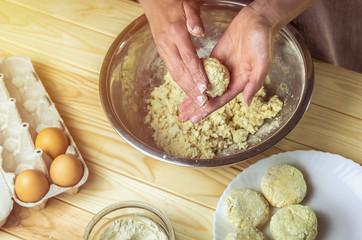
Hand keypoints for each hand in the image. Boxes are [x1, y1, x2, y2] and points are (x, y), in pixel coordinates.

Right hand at [139, 0, 208, 105]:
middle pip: (180, 71)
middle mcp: (167, 44)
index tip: (205, 88)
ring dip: (185, 89)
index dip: (197, 74)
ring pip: (174, 73)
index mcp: (176, 32)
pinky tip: (187, 89)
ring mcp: (163, 48)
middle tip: (202, 103)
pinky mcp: (161, 50)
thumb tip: (200, 32)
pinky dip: (180, 81)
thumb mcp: (188, 3)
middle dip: (191, 89)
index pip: (189, 58)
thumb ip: (194, 18)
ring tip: (196, 101)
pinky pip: (171, 69)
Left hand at [179, 5, 275, 122]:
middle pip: (210, 97)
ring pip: (204, 86)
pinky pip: (202, 71)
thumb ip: (254, 84)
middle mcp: (229, 78)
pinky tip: (185, 86)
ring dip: (193, 96)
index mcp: (240, 82)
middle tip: (183, 118)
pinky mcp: (215, 58)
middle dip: (197, 108)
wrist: (257, 20)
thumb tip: (246, 103)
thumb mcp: (262, 64)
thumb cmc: (263, 41)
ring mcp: (221, 69)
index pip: (221, 100)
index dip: (207, 110)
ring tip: (181, 108)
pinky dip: (194, 79)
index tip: (194, 119)